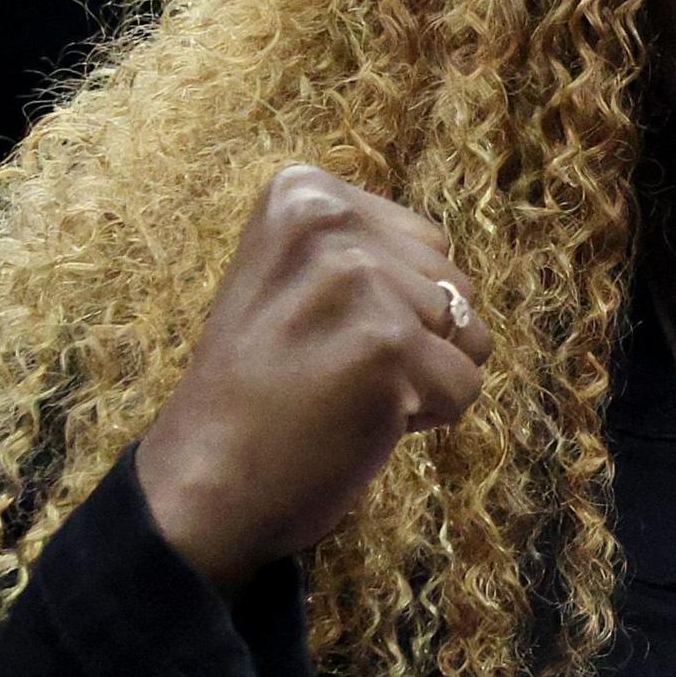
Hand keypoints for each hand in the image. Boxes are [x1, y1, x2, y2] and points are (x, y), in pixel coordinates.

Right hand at [135, 165, 491, 591]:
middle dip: (415, 339)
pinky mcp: (389, 346)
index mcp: (303, 194)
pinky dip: (428, 417)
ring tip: (344, 390)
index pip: (425, 244)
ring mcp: (359, 281)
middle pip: (455, 284)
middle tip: (330, 367)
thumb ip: (360, 250)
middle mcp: (329, 222)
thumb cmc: (258, 391)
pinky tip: (360, 420)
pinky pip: (467, 385)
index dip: (392, 303)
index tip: (319, 330)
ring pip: (470, 334)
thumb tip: (446, 265)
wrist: (205, 482)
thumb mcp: (290, 279)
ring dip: (423, 377)